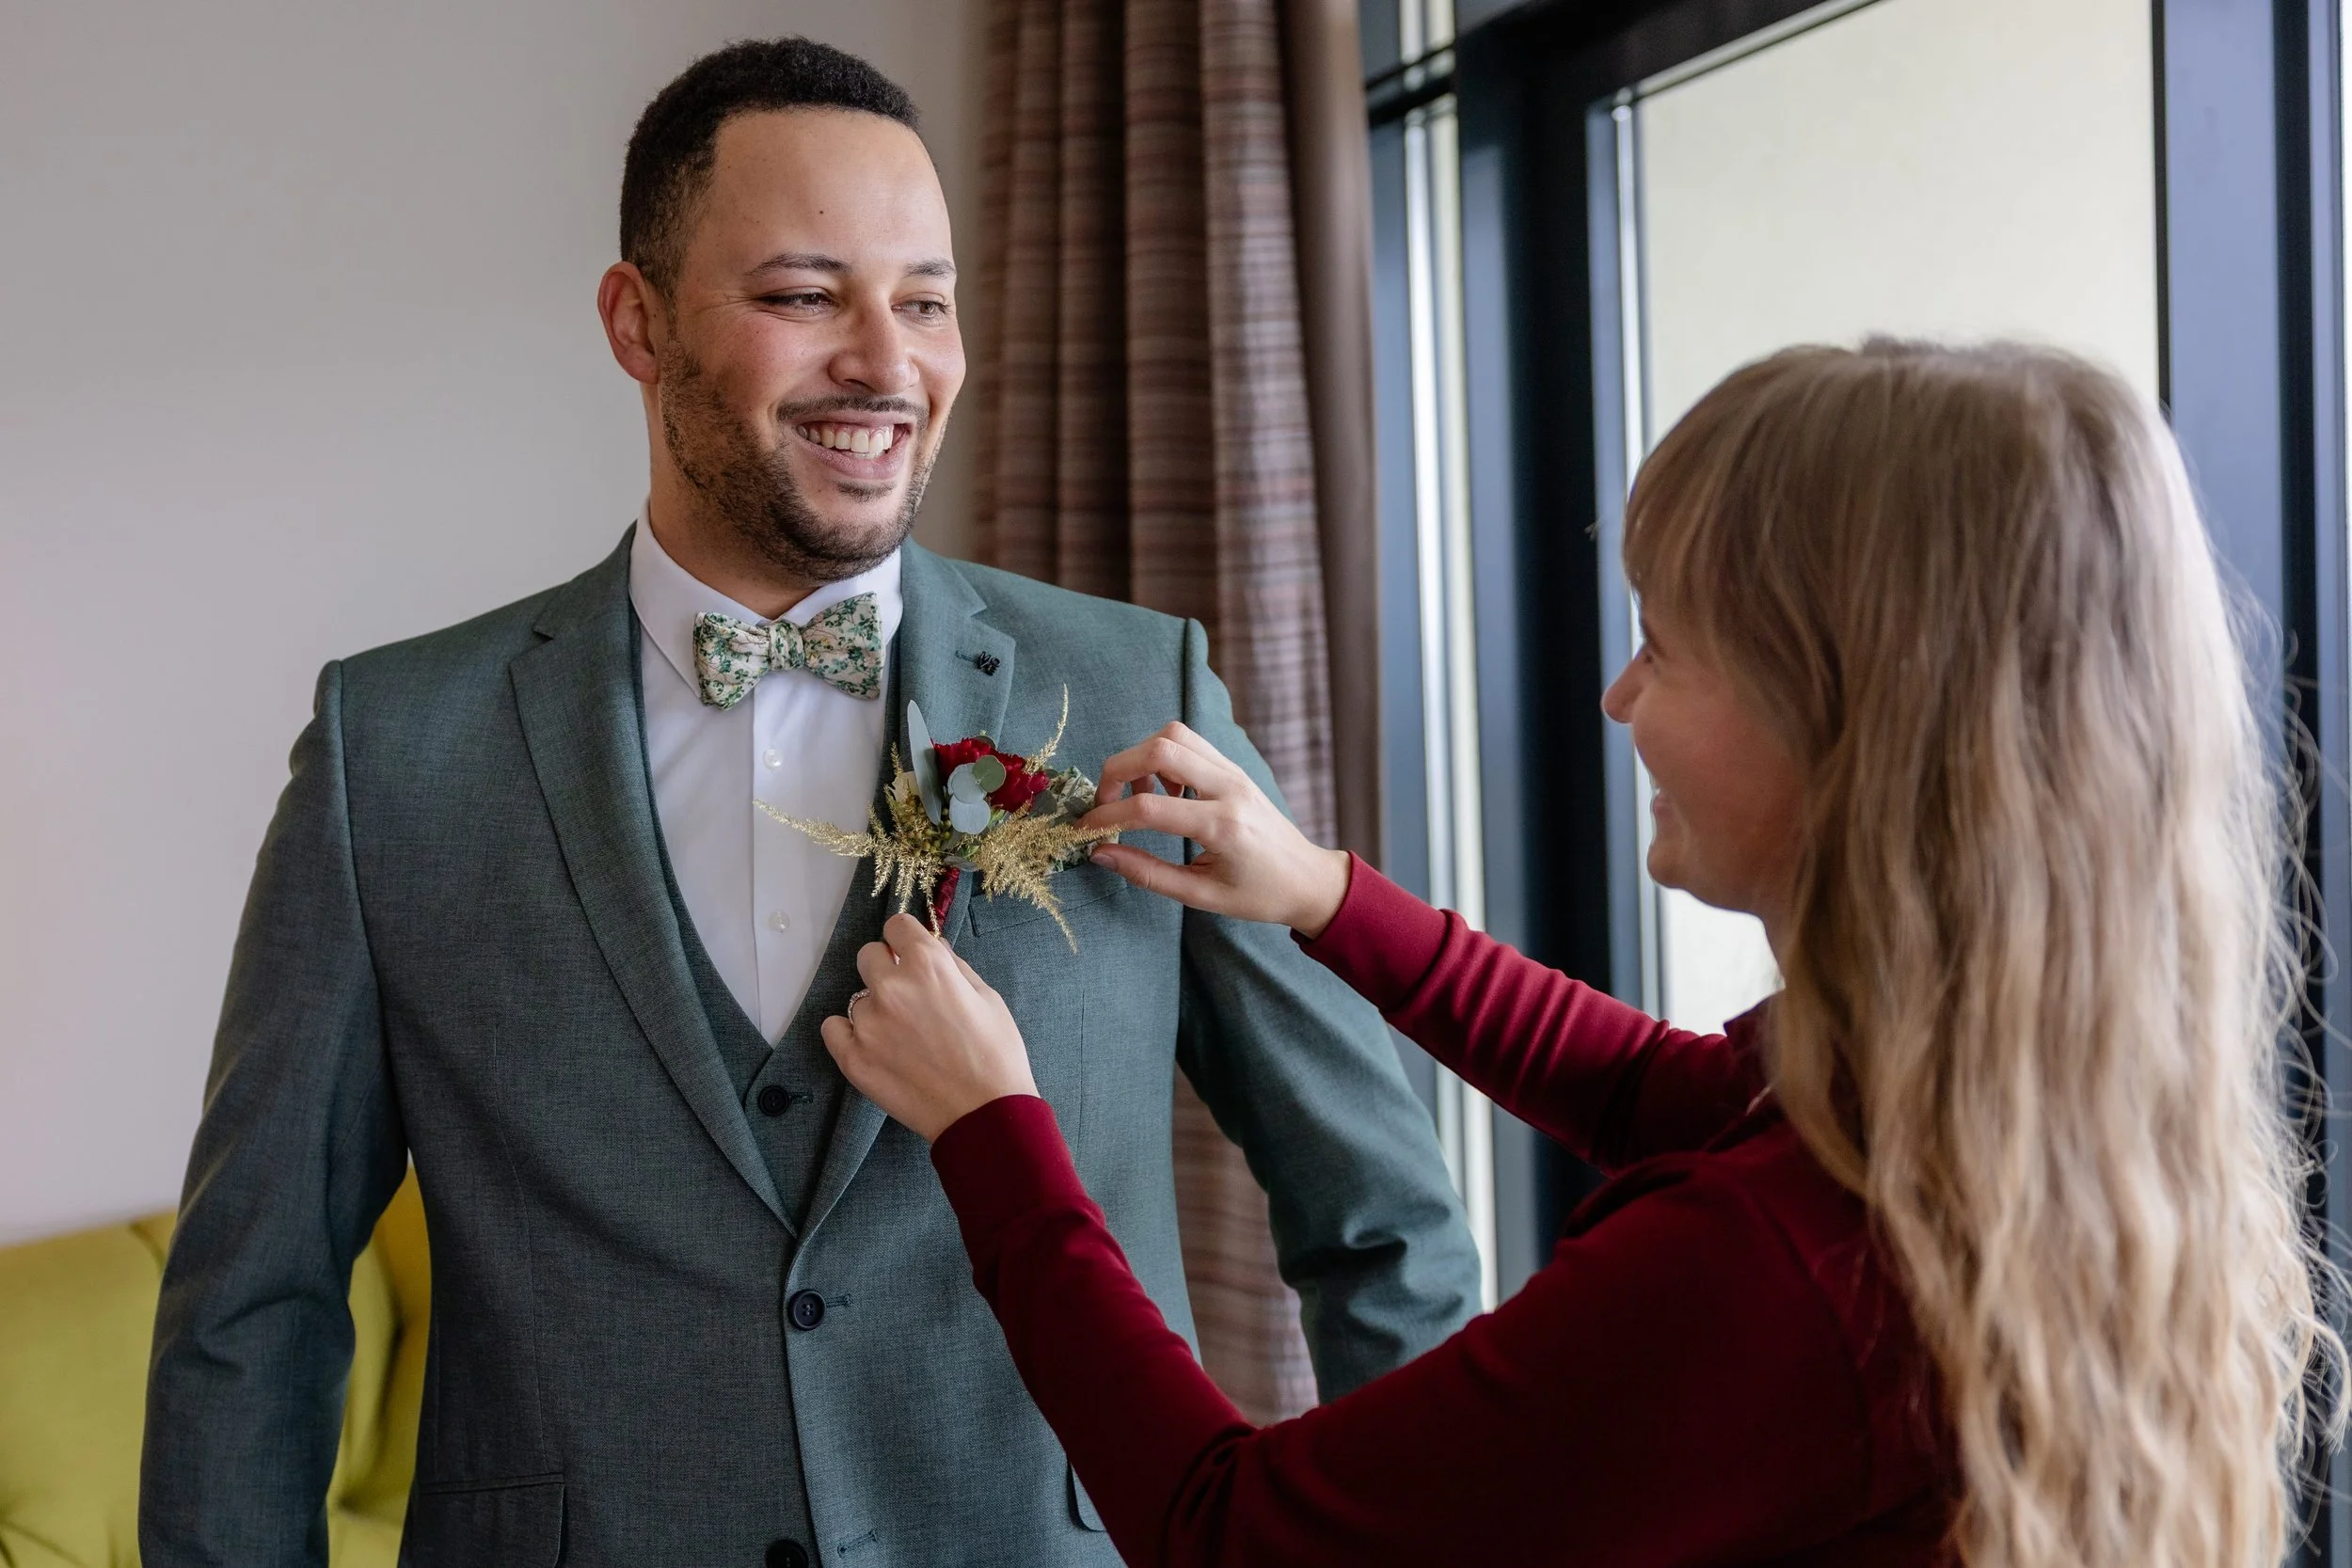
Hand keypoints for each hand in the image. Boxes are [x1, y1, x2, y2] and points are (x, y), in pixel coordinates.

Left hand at [820, 914, 1038, 1141]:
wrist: (985, 1114)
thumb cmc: (996, 1055)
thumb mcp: (988, 997)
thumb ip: (954, 966)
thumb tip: (934, 948)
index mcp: (928, 965)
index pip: (897, 926)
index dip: (906, 939)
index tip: (910, 953)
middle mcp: (891, 987)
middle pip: (868, 955)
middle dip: (885, 968)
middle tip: (908, 996)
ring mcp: (868, 1023)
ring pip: (858, 998)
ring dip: (876, 1009)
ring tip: (902, 1037)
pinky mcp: (853, 1058)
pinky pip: (833, 1028)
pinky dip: (848, 1032)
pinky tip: (871, 1044)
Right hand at [1078, 721, 1352, 937]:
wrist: (1307, 879)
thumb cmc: (1257, 896)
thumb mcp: (1200, 895)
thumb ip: (1147, 873)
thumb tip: (1099, 853)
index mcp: (1222, 826)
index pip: (1149, 807)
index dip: (1107, 816)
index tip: (1084, 830)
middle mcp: (1229, 788)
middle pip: (1160, 749)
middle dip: (1117, 770)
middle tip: (1105, 803)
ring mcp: (1234, 772)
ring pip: (1175, 735)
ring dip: (1141, 758)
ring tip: (1138, 796)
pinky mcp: (1234, 768)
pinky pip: (1190, 743)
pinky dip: (1163, 757)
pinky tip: (1165, 793)